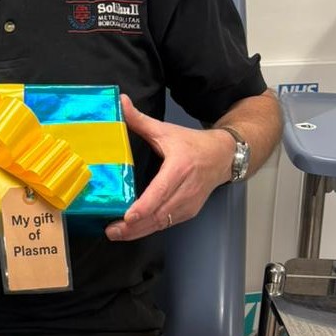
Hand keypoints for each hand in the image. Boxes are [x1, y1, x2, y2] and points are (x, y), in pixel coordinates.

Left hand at [105, 95, 232, 240]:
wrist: (223, 157)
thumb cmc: (193, 144)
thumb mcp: (166, 130)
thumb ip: (140, 119)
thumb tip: (120, 101)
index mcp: (179, 167)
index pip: (161, 191)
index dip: (144, 206)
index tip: (128, 216)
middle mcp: (186, 189)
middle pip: (159, 213)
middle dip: (134, 226)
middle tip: (112, 231)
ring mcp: (189, 203)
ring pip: (162, 222)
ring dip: (140, 231)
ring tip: (117, 233)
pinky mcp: (189, 212)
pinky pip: (167, 223)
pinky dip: (150, 229)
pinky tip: (133, 231)